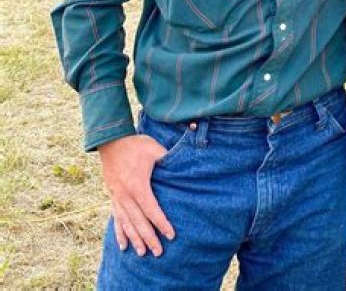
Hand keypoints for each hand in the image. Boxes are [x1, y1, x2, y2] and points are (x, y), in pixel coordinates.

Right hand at [98, 135, 174, 256]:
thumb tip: (185, 164)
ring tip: (142, 253)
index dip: (161, 223)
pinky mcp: (112, 196)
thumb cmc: (136, 145)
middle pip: (138, 221)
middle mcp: (125, 195)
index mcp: (137, 186)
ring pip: (126, 223)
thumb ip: (168, 160)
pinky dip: (119, 232)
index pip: (151, 210)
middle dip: (149, 237)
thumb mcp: (154, 149)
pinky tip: (122, 245)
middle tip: (159, 252)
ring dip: (135, 239)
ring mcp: (117, 197)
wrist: (111, 140)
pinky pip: (116, 218)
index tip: (170, 235)